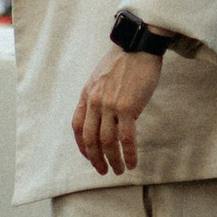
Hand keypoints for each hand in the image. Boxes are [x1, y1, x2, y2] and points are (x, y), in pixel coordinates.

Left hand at [71, 41, 165, 176]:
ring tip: (119, 170)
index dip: (82, 146)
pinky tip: (132, 162)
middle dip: (96, 159)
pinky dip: (128, 154)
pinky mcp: (127, 107)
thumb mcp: (100, 77)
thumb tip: (103, 117)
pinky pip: (126, 138)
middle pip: (90, 139)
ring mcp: (110, 105)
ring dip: (113, 160)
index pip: (78, 127)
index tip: (90, 157)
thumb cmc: (123, 61)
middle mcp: (95, 101)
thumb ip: (98, 96)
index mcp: (87, 94)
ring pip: (107, 142)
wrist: (138, 45)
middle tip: (103, 170)